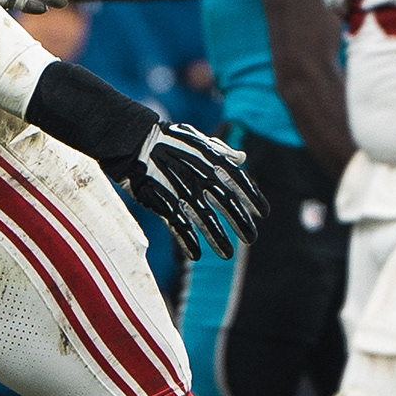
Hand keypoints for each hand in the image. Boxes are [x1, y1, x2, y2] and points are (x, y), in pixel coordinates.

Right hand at [116, 121, 265, 264]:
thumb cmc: (167, 140)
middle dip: (241, 223)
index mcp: (211, 159)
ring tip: (227, 254)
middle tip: (251, 238)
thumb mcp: (197, 140)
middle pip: (227, 204)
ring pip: (206, 220)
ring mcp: (182, 191)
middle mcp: (200, 176)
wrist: (132, 141)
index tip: (263, 214)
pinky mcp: (162, 202)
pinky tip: (196, 255)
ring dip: (218, 239)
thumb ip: (221, 150)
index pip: (239, 181)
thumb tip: (242, 158)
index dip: (253, 198)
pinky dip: (188, 242)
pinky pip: (179, 227)